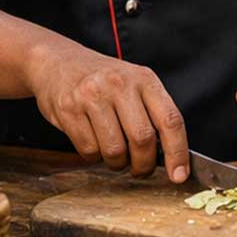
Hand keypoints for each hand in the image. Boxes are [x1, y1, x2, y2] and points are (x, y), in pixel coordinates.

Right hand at [27, 47, 188, 182]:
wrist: (57, 61)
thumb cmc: (102, 79)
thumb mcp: (134, 84)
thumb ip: (152, 113)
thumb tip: (171, 156)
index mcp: (144, 79)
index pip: (170, 120)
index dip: (178, 152)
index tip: (179, 175)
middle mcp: (119, 84)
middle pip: (142, 139)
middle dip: (143, 165)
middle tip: (140, 169)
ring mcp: (92, 95)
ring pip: (114, 150)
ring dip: (117, 163)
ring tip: (114, 153)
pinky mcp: (69, 109)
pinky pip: (89, 150)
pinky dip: (94, 156)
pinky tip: (93, 141)